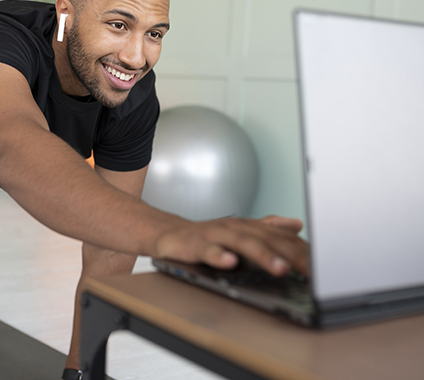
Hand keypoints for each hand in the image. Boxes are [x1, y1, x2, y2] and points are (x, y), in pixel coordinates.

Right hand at [154, 215, 308, 275]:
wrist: (171, 234)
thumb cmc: (209, 236)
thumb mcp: (242, 232)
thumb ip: (269, 228)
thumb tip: (297, 224)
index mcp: (249, 227)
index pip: (281, 238)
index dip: (303, 251)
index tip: (325, 266)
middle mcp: (235, 227)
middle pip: (267, 239)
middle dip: (291, 255)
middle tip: (313, 271)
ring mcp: (216, 235)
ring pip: (242, 243)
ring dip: (262, 255)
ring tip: (281, 268)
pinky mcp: (196, 245)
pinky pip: (208, 251)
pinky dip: (219, 257)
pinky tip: (229, 263)